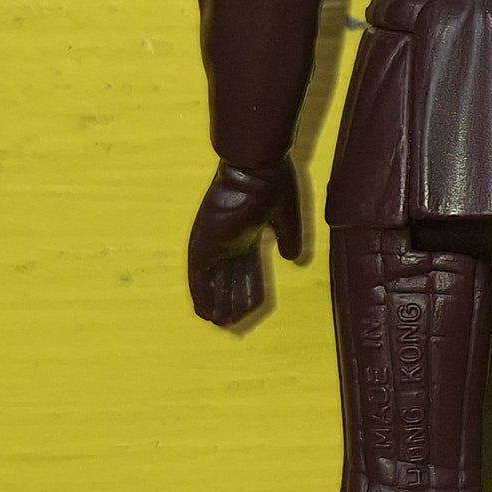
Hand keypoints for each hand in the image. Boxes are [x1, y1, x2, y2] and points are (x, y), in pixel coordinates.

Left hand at [187, 159, 303, 327]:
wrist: (256, 167)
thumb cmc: (273, 184)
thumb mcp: (286, 218)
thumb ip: (288, 239)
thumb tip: (292, 260)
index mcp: (249, 233)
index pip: (250, 269)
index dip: (252, 289)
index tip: (255, 308)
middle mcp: (230, 240)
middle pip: (231, 278)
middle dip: (234, 301)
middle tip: (236, 323)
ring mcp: (215, 242)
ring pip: (214, 281)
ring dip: (217, 303)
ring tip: (222, 324)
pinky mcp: (203, 242)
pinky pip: (198, 275)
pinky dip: (201, 294)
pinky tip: (205, 312)